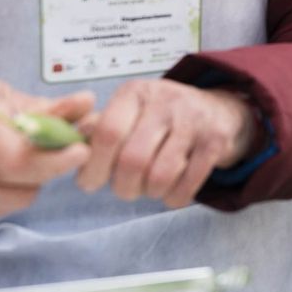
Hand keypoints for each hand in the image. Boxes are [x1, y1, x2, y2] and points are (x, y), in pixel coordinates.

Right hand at [0, 77, 93, 221]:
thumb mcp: (0, 95)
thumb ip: (47, 107)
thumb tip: (88, 105)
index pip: (20, 157)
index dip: (56, 157)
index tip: (83, 149)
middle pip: (24, 180)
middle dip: (54, 165)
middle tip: (72, 149)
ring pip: (20, 197)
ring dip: (34, 179)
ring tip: (21, 155)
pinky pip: (3, 208)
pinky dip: (13, 191)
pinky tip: (1, 172)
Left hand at [77, 79, 257, 207]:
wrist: (222, 110)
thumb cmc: (163, 117)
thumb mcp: (131, 111)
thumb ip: (99, 127)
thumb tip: (70, 142)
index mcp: (135, 93)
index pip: (107, 133)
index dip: (94, 166)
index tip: (89, 183)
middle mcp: (165, 101)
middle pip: (133, 160)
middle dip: (124, 186)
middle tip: (126, 189)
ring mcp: (193, 119)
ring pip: (161, 175)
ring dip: (150, 193)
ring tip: (150, 189)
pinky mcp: (216, 140)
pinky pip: (188, 183)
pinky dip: (175, 198)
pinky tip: (171, 194)